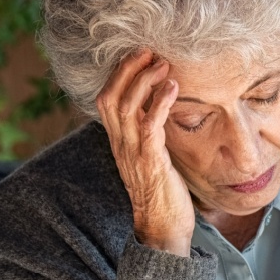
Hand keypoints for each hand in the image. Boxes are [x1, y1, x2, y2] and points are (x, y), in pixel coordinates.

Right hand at [96, 49, 194, 255]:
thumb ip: (149, 134)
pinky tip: (173, 88)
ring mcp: (133, 153)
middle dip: (127, 69)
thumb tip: (160, 110)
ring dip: (144, 81)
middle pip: (111, 96)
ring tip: (163, 64)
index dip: (118, 74)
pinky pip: (149, 126)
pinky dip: (160, 103)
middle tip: (148, 51)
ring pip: (126, 107)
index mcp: (118, 142)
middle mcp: (120, 144)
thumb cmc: (162, 192)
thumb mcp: (151, 157)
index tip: (138, 56)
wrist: (164, 228)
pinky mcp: (151, 162)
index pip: (106, 99)